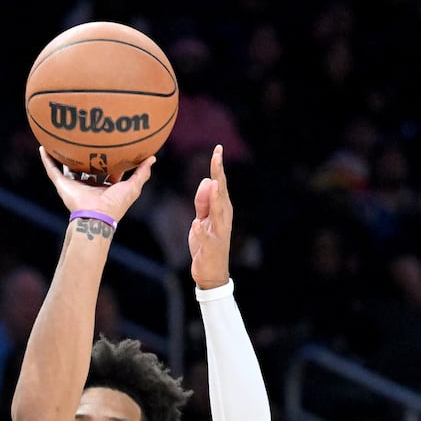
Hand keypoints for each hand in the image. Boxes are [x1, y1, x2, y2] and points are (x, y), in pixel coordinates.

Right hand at [39, 147, 155, 222]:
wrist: (96, 217)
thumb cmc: (115, 205)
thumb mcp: (133, 187)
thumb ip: (142, 172)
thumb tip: (152, 157)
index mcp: (104, 186)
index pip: (105, 170)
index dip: (107, 158)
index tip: (109, 144)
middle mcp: (88, 185)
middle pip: (86, 167)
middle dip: (85, 155)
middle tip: (85, 137)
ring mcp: (74, 184)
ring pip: (67, 167)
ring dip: (63, 155)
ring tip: (60, 139)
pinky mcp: (63, 185)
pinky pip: (52, 170)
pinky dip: (47, 159)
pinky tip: (43, 147)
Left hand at [188, 144, 232, 289]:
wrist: (211, 272)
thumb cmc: (207, 243)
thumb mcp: (203, 219)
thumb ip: (204, 201)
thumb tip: (207, 181)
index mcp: (221, 209)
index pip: (220, 184)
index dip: (218, 167)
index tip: (217, 149)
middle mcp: (223, 218)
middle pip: (221, 193)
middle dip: (219, 174)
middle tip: (217, 156)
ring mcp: (218, 232)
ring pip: (218, 212)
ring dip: (216, 198)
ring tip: (213, 182)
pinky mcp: (210, 247)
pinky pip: (205, 237)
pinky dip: (201, 231)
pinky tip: (196, 223)